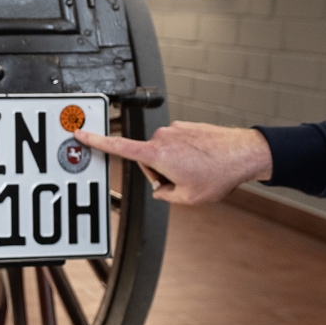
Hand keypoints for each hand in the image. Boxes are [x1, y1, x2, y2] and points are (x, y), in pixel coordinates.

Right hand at [75, 121, 272, 203]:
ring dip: (175, 164)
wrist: (244, 153)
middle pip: (147, 158)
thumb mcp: (188, 198)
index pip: (118, 147)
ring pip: (164, 152)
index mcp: (156, 153)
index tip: (80, 134)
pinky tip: (203, 162)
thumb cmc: (219, 174)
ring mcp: (176, 129)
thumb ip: (165, 196)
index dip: (96, 142)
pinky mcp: (187, 126)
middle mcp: (163, 137)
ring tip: (198, 172)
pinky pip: (178, 144)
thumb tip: (160, 190)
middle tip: (183, 181)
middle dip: (160, 172)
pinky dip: (187, 155)